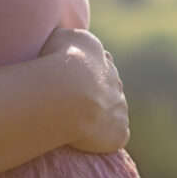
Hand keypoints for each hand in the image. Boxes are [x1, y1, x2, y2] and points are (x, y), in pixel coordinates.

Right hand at [39, 28, 128, 153]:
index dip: (81, 73)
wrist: (68, 91)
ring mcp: (120, 106)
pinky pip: (116, 135)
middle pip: (106, 87)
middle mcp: (114, 80)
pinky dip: (106, 137)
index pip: (95, 62)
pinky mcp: (120, 130)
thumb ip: (64, 38)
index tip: (67, 81)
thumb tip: (62, 40)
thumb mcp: (58, 36)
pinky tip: (89, 141)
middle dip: (93, 95)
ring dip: (99, 117)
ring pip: (113, 111)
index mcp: (99, 56)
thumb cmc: (56, 63)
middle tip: (70, 105)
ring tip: (77, 125)